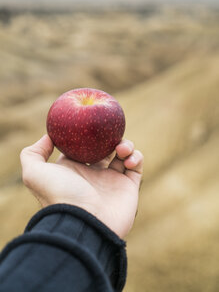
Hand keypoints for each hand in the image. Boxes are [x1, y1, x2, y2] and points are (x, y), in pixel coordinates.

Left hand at [20, 135, 143, 237]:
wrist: (84, 224)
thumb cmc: (60, 196)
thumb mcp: (34, 173)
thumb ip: (32, 154)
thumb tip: (47, 137)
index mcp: (74, 169)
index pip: (83, 146)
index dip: (87, 134)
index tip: (90, 123)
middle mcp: (93, 174)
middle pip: (104, 148)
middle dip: (108, 138)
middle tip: (110, 134)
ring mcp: (112, 180)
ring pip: (123, 154)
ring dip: (125, 145)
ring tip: (121, 149)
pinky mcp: (128, 187)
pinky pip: (136, 165)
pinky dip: (136, 157)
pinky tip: (127, 160)